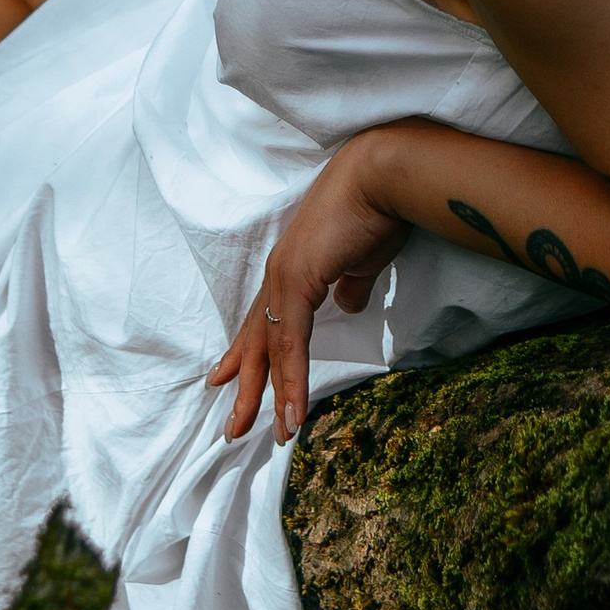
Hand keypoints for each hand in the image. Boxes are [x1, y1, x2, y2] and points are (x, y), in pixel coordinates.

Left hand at [208, 138, 409, 446]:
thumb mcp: (362, 258)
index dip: (247, 352)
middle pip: (257, 340)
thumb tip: (349, 305)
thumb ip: (352, 283)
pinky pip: (292, 345)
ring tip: (274, 435)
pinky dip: (292, 381)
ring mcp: (284, 277)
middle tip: (232, 428)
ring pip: (272, 349)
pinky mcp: (298, 282)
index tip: (225, 378)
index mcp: (292, 267)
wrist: (385, 174)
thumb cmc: (378, 208)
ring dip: (274, 396)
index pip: (263, 320)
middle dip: (246, 386)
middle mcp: (279, 274)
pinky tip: (294, 412)